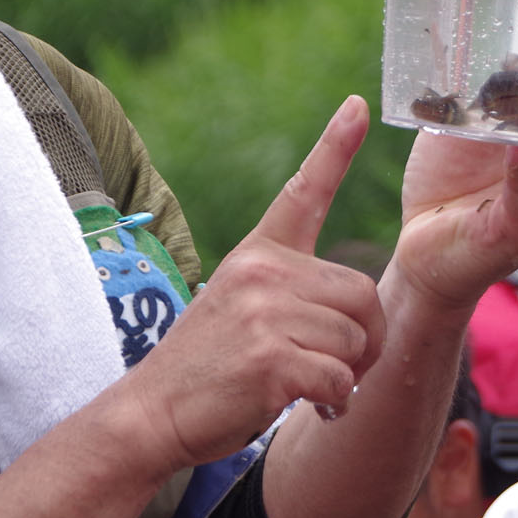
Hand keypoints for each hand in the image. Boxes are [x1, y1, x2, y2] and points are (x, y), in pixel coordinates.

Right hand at [123, 97, 383, 466]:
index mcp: (259, 253)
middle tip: (341, 366)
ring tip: (311, 386)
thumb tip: (359, 315)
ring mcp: (267, 314)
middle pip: (362, 293)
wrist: (152, 414)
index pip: (304, 191)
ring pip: (356, 340)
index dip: (335, 146)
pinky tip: (307, 404)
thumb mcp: (241, 306)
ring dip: (347, 373)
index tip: (357, 103)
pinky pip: (340, 379)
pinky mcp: (272, 359)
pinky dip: (334, 400)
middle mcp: (264, 272)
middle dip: (365, 338)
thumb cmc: (208, 367)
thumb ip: (291, 292)